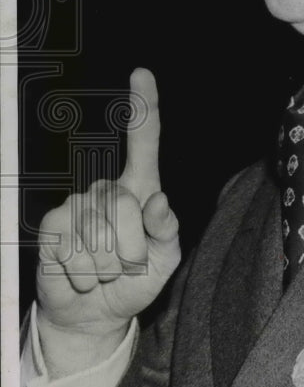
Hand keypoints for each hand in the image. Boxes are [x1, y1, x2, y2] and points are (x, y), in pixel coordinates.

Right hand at [35, 69, 180, 374]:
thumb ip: (167, 232)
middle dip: (132, 249)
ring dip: (107, 267)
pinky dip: (84, 274)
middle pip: (125, 208)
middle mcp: (107, 190)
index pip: (144, 142)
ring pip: (99, 235)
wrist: (96, 314)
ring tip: (104, 271)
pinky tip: (82, 275)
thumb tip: (159, 202)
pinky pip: (73, 249)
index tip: (141, 73)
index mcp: (140, 189)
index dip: (143, 108)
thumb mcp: (165, 260)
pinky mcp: (53, 227)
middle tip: (126, 265)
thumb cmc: (135, 280)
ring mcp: (77, 206)